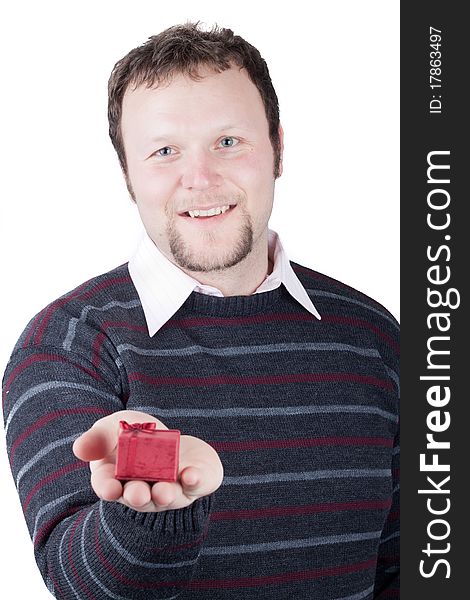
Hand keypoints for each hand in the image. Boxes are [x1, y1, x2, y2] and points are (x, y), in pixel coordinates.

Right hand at [73, 410, 223, 511]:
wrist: (170, 437)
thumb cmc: (136, 434)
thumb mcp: (114, 427)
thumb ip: (98, 437)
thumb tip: (80, 449)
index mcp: (117, 478)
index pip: (107, 487)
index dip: (107, 488)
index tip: (110, 488)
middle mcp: (142, 489)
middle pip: (137, 497)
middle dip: (137, 496)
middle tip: (137, 493)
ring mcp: (169, 488)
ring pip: (165, 496)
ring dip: (164, 494)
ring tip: (164, 491)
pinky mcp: (194, 482)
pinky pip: (195, 485)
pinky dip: (193, 480)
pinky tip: (191, 474)